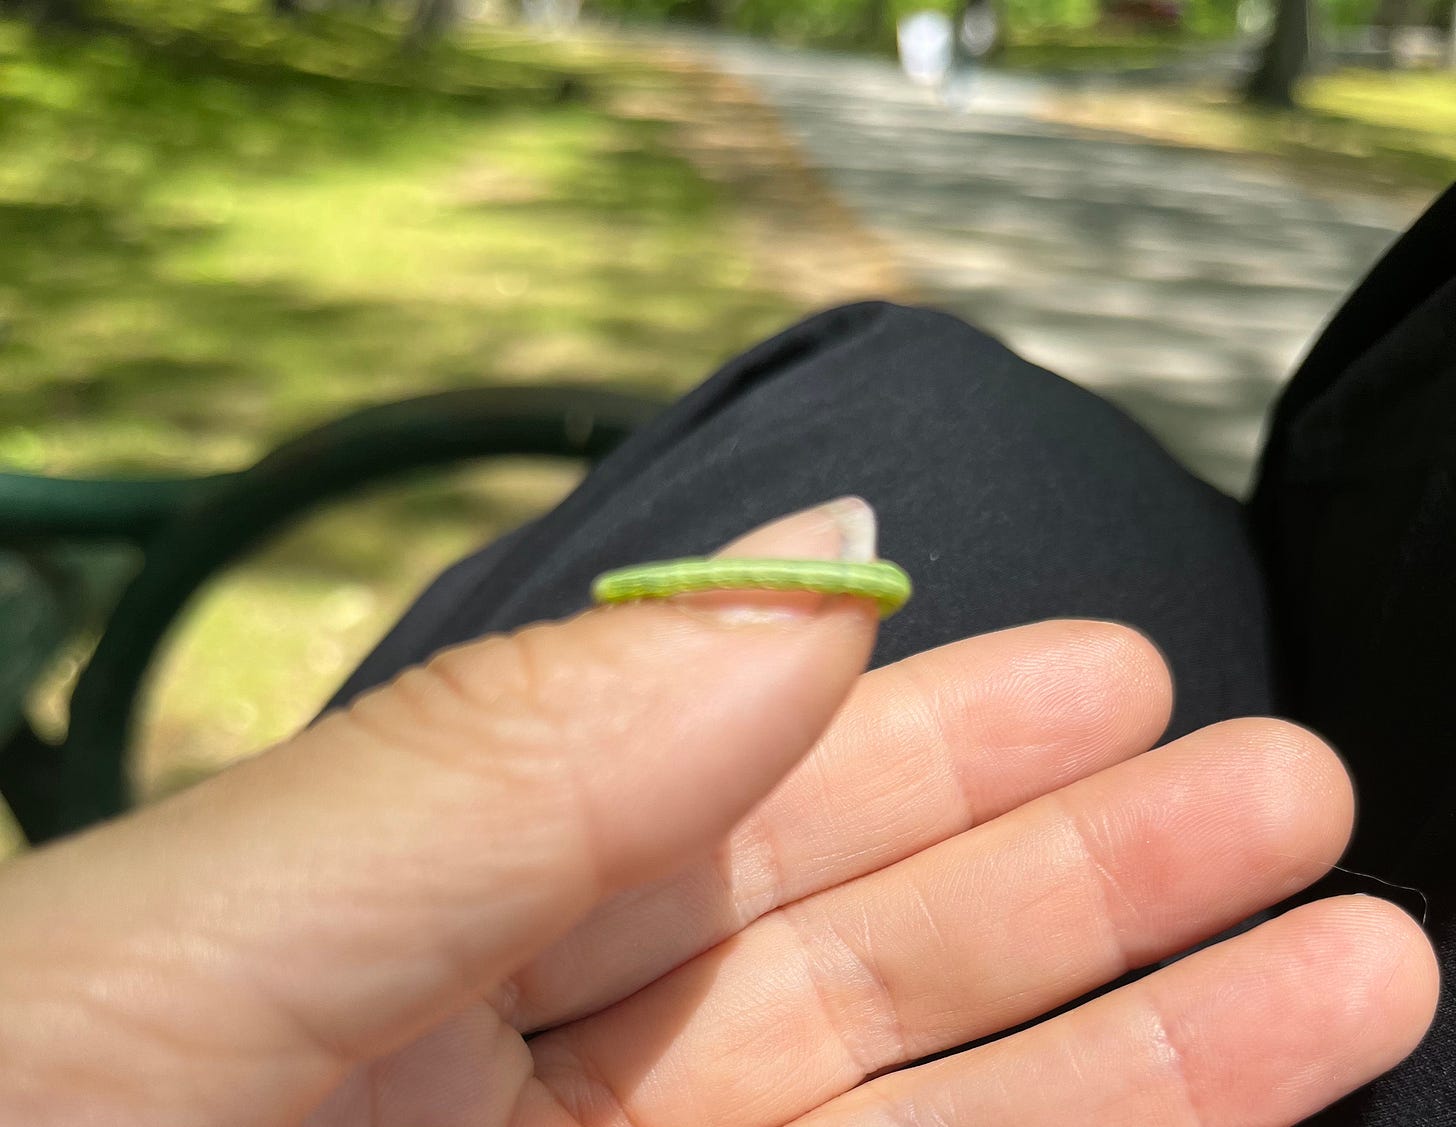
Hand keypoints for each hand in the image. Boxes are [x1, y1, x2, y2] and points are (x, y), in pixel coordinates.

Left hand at [0, 499, 1436, 1125]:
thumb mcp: (219, 940)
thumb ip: (506, 768)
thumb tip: (798, 597)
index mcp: (444, 941)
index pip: (742, 807)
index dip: (941, 735)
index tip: (1121, 668)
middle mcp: (550, 1088)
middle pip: (877, 962)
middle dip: (1100, 878)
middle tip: (1292, 791)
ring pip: (938, 1124)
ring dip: (1153, 1051)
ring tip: (1362, 958)